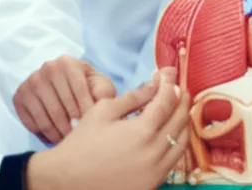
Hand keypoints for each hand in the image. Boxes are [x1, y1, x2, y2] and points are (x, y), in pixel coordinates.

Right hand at [13, 55, 117, 143]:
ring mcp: (30, 82)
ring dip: (58, 136)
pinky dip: (44, 136)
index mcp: (68, 63)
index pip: (78, 91)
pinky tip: (55, 139)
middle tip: (80, 141)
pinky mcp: (19, 96)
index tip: (92, 128)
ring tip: (69, 143)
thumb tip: (100, 106)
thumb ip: (104, 93)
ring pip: (45, 119)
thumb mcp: (99, 86)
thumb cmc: (87, 87)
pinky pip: (31, 124)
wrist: (64, 83)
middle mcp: (47, 69)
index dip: (86, 112)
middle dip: (72, 129)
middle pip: (60, 108)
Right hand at [26, 68, 190, 189]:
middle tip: (178, 87)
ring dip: (183, 121)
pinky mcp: (153, 183)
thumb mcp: (104, 111)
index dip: (169, 83)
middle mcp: (154, 152)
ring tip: (178, 107)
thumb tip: (155, 84)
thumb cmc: (82, 143)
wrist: (67, 180)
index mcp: (142, 131)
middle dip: (181, 99)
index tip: (168, 72)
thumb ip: (134, 97)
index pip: (166, 101)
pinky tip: (170, 132)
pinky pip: (174, 159)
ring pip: (182, 141)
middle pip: (180, 120)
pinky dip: (177, 142)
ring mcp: (156, 171)